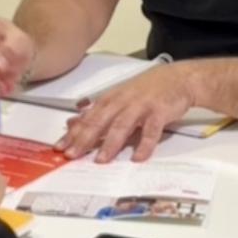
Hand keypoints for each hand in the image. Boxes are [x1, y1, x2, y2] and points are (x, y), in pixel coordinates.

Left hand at [55, 63, 193, 162]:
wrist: (178, 78)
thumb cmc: (147, 89)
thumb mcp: (119, 96)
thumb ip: (97, 111)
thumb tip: (72, 123)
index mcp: (111, 99)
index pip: (88, 117)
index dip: (73, 132)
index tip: (59, 147)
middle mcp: (123, 102)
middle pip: (100, 121)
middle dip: (84, 138)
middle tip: (72, 155)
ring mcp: (141, 106)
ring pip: (122, 125)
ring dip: (111, 143)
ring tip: (101, 160)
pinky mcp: (159, 112)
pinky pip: (151, 130)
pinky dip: (144, 144)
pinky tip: (138, 157)